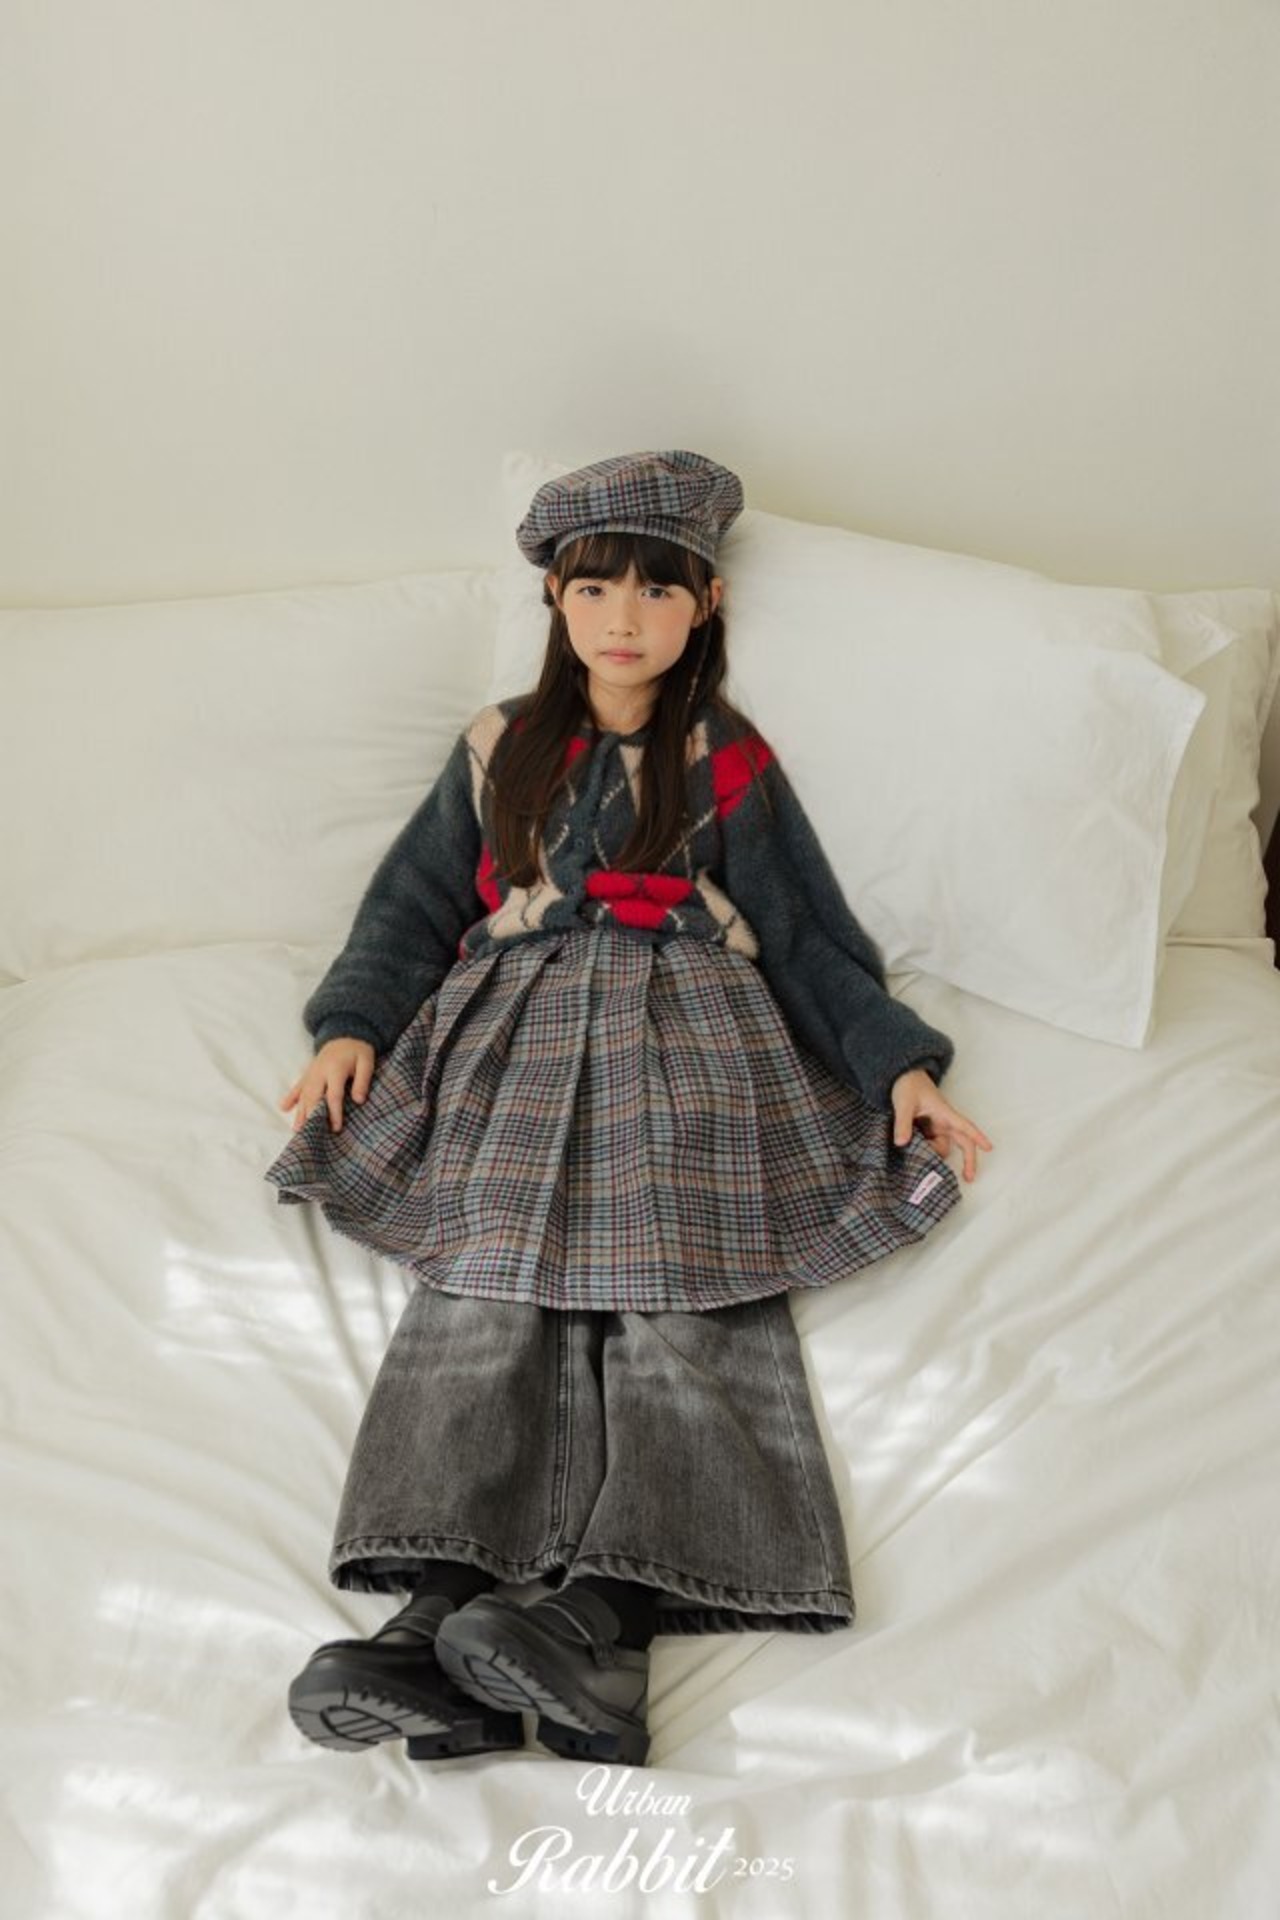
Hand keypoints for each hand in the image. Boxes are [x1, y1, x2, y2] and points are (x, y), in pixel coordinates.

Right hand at [279, 1037, 375, 1133]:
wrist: (345, 1034)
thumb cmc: (358, 1051)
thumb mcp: (366, 1062)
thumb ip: (363, 1081)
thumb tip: (359, 1100)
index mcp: (335, 1069)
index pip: (333, 1095)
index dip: (334, 1113)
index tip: (336, 1128)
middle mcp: (320, 1072)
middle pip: (313, 1097)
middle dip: (311, 1116)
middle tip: (310, 1134)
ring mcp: (311, 1073)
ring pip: (304, 1095)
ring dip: (300, 1112)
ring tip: (297, 1129)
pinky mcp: (308, 1073)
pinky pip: (297, 1086)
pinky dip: (290, 1097)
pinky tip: (283, 1108)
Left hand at [890, 1068, 992, 1182]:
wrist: (902, 1076)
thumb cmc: (908, 1085)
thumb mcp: (904, 1103)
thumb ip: (903, 1123)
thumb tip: (902, 1143)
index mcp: (944, 1113)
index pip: (965, 1126)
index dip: (977, 1137)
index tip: (989, 1148)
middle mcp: (943, 1122)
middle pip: (962, 1142)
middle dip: (968, 1160)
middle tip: (968, 1178)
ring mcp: (936, 1127)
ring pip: (942, 1147)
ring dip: (934, 1155)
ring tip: (915, 1156)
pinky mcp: (927, 1130)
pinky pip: (931, 1145)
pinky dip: (926, 1151)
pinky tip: (914, 1155)